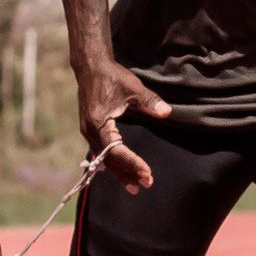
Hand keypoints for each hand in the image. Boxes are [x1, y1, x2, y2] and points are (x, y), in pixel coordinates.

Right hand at [72, 55, 170, 192]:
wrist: (91, 68)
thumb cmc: (113, 77)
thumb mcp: (133, 88)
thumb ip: (150, 102)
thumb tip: (167, 113)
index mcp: (98, 123)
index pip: (116, 150)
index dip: (132, 162)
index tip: (147, 171)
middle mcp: (89, 131)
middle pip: (108, 160)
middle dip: (127, 173)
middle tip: (146, 184)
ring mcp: (88, 132)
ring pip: (103, 159)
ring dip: (119, 172)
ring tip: (135, 187)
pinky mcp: (90, 130)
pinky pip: (100, 153)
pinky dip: (112, 164)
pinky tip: (120, 174)